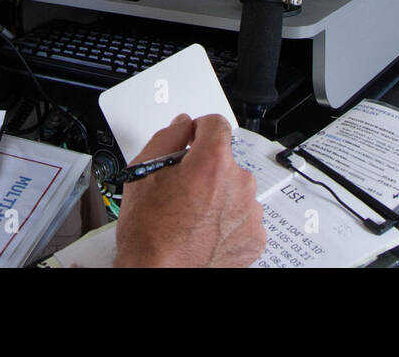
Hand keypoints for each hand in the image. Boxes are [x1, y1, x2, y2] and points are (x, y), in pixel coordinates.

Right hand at [113, 113, 265, 267]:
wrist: (158, 274)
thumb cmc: (149, 232)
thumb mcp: (144, 173)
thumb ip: (167, 138)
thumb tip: (182, 125)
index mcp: (212, 163)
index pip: (216, 124)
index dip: (199, 129)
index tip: (193, 139)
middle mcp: (238, 184)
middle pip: (225, 160)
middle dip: (206, 169)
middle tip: (183, 190)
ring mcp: (250, 213)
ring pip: (235, 189)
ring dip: (219, 196)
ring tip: (193, 216)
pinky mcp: (255, 237)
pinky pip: (244, 216)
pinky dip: (228, 220)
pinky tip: (206, 230)